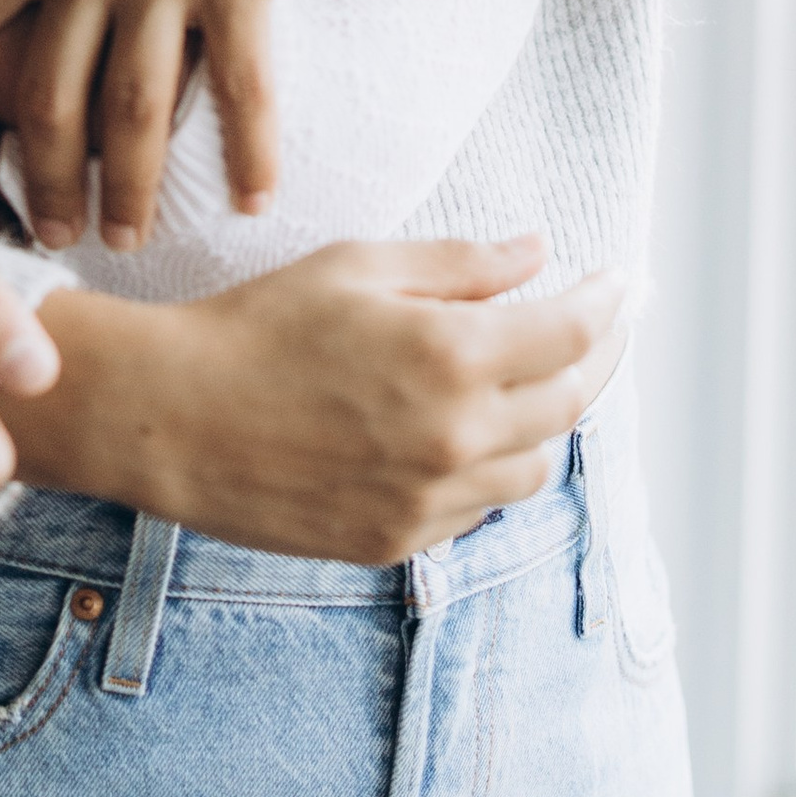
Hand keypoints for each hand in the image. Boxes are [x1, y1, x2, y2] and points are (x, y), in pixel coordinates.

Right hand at [0, 235, 625, 562]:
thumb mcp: (359, 266)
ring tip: (521, 379)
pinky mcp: (398, 542)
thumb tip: (540, 254)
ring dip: (542, 419)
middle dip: (599, 355)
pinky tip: (456, 431)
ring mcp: (431, 500)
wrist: (171, 419)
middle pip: (573, 402)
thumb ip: (462, 264)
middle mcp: (457, 436)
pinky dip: (484, 466)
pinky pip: (476, 507)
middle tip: (604, 323)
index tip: (624, 281)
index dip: (611, 303)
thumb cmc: (257, 325)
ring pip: (535, 466)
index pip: (574, 332)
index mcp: (452, 355)